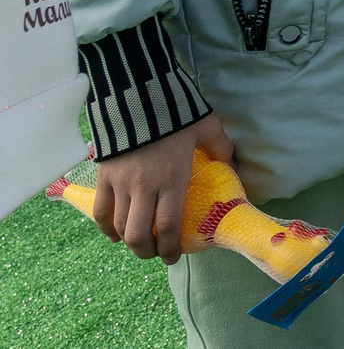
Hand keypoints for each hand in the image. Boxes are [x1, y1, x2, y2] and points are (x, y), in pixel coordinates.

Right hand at [92, 115, 232, 263]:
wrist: (138, 96)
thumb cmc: (177, 114)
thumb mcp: (207, 128)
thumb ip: (221, 148)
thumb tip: (233, 164)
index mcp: (173, 179)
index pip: (170, 226)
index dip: (171, 248)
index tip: (175, 257)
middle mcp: (145, 187)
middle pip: (140, 235)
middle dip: (148, 252)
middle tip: (156, 254)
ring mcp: (121, 184)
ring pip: (120, 227)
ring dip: (129, 242)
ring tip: (140, 245)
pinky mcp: (104, 177)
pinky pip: (100, 211)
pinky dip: (106, 228)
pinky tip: (114, 234)